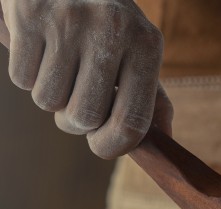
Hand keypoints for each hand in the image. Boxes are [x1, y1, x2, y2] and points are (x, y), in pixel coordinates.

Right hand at [2, 0, 172, 157]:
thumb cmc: (105, 23)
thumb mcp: (137, 50)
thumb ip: (151, 99)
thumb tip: (162, 144)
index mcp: (146, 44)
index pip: (131, 124)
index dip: (111, 146)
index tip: (99, 144)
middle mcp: (111, 28)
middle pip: (84, 118)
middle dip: (73, 120)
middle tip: (74, 95)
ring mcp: (68, 19)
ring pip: (48, 101)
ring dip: (50, 95)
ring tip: (59, 65)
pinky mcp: (29, 13)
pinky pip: (21, 79)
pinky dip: (27, 73)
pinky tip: (39, 48)